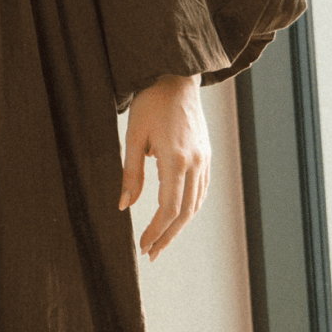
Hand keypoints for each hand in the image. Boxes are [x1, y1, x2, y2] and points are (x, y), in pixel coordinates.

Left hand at [118, 73, 209, 259]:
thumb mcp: (133, 137)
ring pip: (196, 204)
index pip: (169, 207)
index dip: (156, 231)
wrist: (176, 78)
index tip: (143, 245)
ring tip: (161, 242)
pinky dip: (190, 208)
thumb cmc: (150, 104)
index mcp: (175, 158)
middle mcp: (195, 162)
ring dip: (179, 226)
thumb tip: (124, 206)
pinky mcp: (207, 156)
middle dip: (167, 235)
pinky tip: (176, 218)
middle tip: (151, 253)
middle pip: (185, 212)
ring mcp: (204, 159)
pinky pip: (201, 190)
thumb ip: (130, 174)